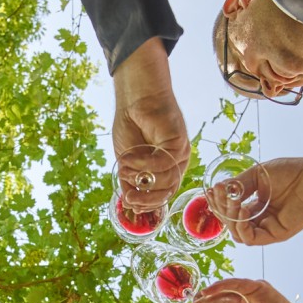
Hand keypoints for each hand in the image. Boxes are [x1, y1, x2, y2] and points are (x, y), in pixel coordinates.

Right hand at [112, 38, 189, 210]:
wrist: (134, 97)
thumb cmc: (131, 125)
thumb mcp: (127, 159)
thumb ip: (129, 180)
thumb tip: (128, 204)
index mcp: (166, 168)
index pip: (163, 194)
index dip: (148, 204)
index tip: (128, 203)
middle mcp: (177, 162)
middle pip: (168, 191)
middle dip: (147, 199)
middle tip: (128, 197)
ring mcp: (180, 153)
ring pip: (167, 179)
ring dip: (141, 176)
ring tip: (123, 167)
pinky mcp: (179, 141)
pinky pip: (164, 163)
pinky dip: (143, 163)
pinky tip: (128, 157)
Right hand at [216, 157, 302, 245]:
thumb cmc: (293, 172)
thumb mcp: (258, 174)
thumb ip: (239, 185)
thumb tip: (218, 190)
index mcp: (255, 205)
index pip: (230, 211)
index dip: (219, 203)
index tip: (211, 189)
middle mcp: (260, 219)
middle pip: (231, 224)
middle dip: (222, 209)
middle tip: (220, 192)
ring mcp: (268, 228)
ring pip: (238, 234)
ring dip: (230, 218)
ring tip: (234, 201)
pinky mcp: (276, 234)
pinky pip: (251, 239)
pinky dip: (242, 227)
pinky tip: (243, 210)